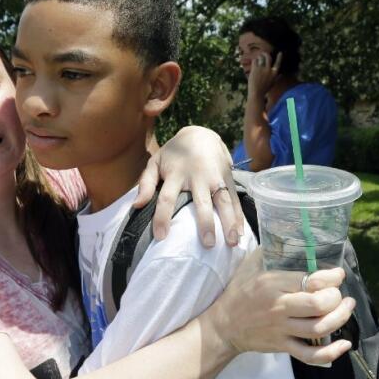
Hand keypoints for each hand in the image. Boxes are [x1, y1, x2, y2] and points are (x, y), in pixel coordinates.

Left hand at [134, 126, 243, 247]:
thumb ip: (145, 183)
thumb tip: (136, 206)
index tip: (161, 237)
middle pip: (202, 202)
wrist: (201, 134)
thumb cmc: (174, 153)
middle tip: (208, 244)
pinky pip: (235, 199)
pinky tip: (242, 233)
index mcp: (176, 174)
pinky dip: (239, 216)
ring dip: (229, 222)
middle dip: (206, 223)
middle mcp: (198, 176)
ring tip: (232, 243)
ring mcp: (216, 177)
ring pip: (224, 201)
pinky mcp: (229, 178)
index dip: (162, 217)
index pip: (167, 198)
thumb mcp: (155, 162)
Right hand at [208, 249, 354, 364]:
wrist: (223, 326)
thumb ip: (268, 252)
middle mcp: (278, 307)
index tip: (338, 275)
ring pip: (319, 328)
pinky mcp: (282, 346)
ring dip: (340, 318)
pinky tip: (344, 344)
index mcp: (271, 284)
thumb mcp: (249, 267)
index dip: (331, 277)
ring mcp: (281, 329)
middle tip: (341, 294)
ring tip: (346, 308)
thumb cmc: (238, 293)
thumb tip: (287, 234)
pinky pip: (310, 355)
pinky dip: (331, 353)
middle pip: (318, 304)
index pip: (309, 280)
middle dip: (337, 298)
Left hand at [247, 52, 281, 100]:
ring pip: (261, 58)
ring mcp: (262, 69)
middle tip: (263, 53)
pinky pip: (255, 61)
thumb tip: (281, 74)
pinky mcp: (255, 69)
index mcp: (274, 73)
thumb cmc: (264, 89)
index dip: (279, 57)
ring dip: (259, 57)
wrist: (256, 93)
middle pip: (268, 58)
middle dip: (266, 54)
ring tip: (258, 58)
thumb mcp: (273, 83)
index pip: (278, 63)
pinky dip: (254, 60)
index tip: (280, 53)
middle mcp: (269, 70)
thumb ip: (277, 78)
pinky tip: (254, 62)